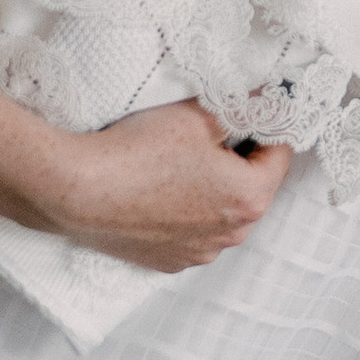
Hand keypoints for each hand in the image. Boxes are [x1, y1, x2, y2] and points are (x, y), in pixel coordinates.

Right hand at [44, 102, 292, 270]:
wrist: (79, 190)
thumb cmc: (139, 151)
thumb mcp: (198, 115)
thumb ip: (241, 107)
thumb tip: (265, 98)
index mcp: (249, 199)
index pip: (280, 154)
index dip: (267, 124)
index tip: (251, 108)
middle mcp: (231, 236)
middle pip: (252, 186)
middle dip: (239, 158)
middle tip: (211, 131)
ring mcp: (198, 254)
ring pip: (221, 212)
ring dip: (212, 188)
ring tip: (179, 162)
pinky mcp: (168, 261)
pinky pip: (191, 232)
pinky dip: (184, 211)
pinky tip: (159, 189)